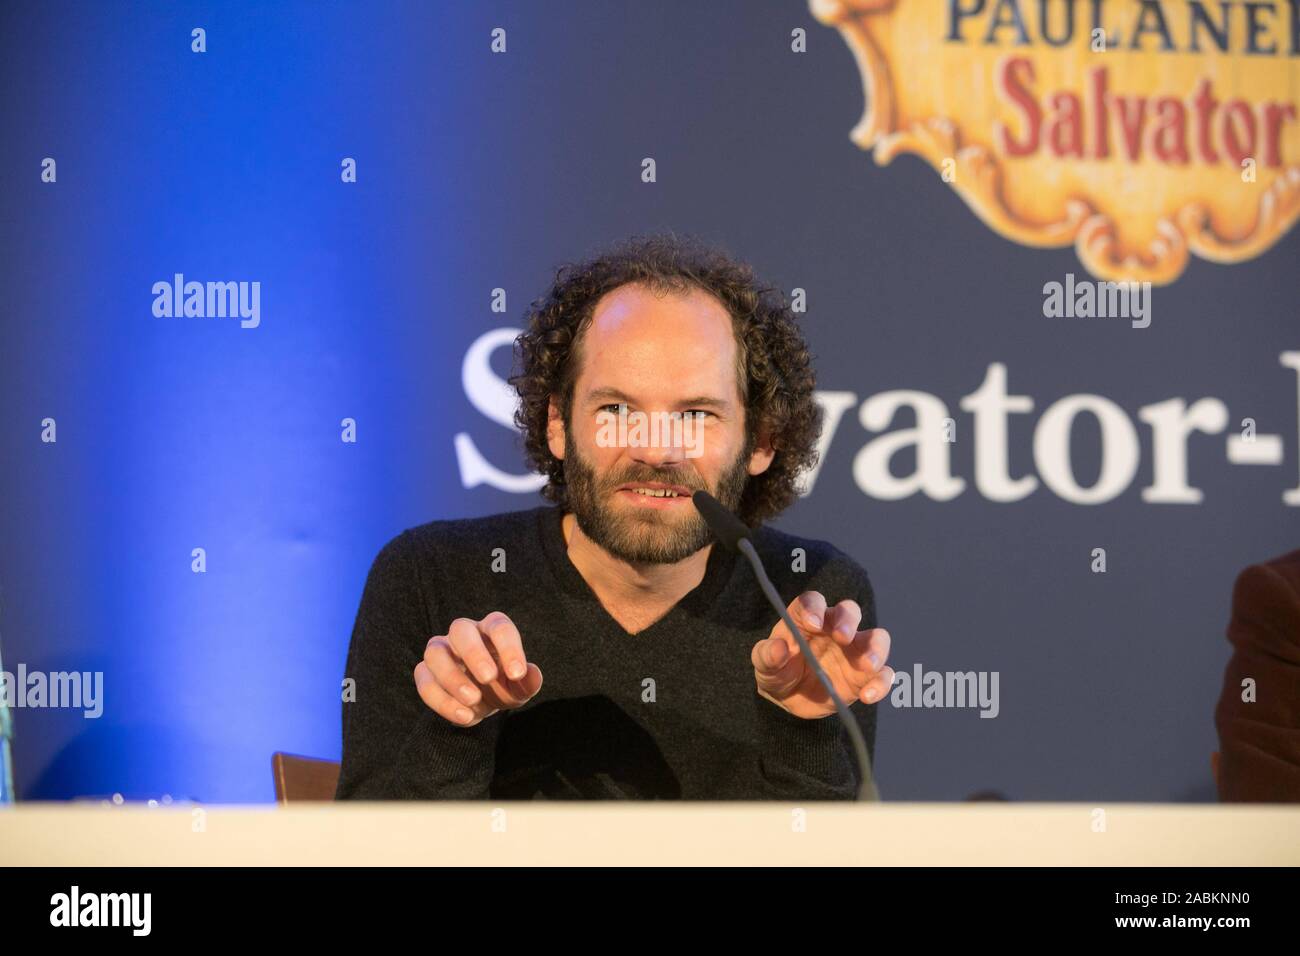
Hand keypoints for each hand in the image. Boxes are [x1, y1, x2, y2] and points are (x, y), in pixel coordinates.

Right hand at [414, 611, 542, 726]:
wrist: (481, 702)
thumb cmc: (503, 685)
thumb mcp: (520, 687)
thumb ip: (528, 681)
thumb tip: (532, 674)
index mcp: (490, 629)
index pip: (499, 627)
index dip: (509, 648)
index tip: (518, 674)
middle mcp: (464, 634)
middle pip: (460, 629)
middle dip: (474, 653)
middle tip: (489, 678)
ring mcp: (441, 651)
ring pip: (435, 653)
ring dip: (452, 677)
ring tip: (473, 700)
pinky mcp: (425, 672)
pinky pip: (424, 681)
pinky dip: (442, 700)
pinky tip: (465, 716)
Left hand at [752, 590, 893, 718]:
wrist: (789, 699)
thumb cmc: (777, 671)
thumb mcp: (764, 665)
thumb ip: (767, 656)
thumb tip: (777, 647)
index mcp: (807, 619)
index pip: (813, 602)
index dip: (814, 608)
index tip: (812, 623)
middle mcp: (834, 629)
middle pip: (849, 612)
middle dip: (848, 621)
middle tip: (843, 637)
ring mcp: (853, 651)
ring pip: (876, 638)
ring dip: (876, 648)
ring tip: (869, 665)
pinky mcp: (864, 675)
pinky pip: (882, 675)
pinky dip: (880, 683)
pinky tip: (867, 695)